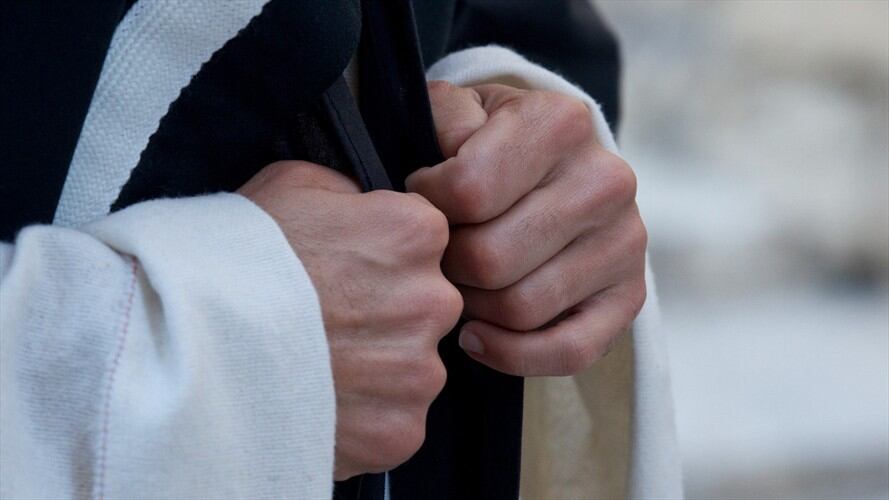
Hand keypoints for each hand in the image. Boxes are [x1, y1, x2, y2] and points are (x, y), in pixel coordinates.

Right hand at [238, 161, 461, 478]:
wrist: (190, 345)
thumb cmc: (235, 258)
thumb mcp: (292, 184)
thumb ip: (351, 193)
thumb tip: (368, 206)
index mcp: (415, 233)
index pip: (424, 240)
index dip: (382, 253)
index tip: (348, 268)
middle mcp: (433, 301)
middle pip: (424, 305)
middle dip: (387, 311)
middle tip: (330, 320)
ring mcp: (419, 371)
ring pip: (412, 366)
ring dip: (379, 367)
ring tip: (320, 363)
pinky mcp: (401, 429)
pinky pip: (395, 419)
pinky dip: (365, 415)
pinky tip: (323, 399)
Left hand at [407, 81, 646, 376]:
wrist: (552, 168)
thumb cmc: (489, 144)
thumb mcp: (457, 112)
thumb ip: (438, 121)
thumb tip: (435, 178)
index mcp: (559, 122)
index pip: (468, 190)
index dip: (425, 205)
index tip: (420, 200)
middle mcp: (606, 180)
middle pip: (490, 259)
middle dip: (446, 265)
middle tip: (435, 255)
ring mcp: (626, 242)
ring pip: (520, 308)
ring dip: (471, 307)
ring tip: (457, 284)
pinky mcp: (630, 296)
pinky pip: (569, 352)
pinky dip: (511, 354)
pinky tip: (476, 335)